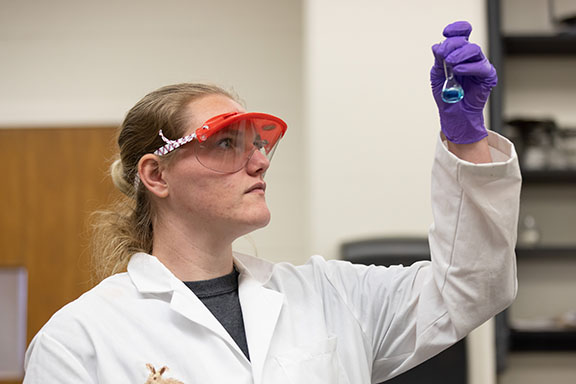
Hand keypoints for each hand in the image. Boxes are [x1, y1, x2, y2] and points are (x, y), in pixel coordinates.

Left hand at [431, 21, 497, 143]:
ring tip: (450, 62)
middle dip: (453, 44)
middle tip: (444, 54)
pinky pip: (480, 67)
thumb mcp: (437, 75)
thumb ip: (438, 61)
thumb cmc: (446, 95)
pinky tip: (458, 70)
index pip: (462, 34)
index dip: (456, 29)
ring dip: (460, 54)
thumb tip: (437, 46)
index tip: (446, 32)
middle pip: (466, 41)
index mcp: (459, 53)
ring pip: (474, 50)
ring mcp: (480, 66)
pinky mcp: (487, 76)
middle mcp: (470, 57)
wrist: (453, 114)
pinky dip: (468, 67)